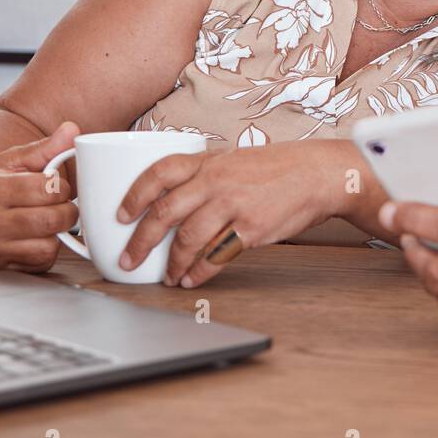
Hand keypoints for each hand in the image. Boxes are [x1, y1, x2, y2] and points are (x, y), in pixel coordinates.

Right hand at [0, 122, 81, 271]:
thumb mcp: (11, 160)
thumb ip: (45, 148)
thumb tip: (72, 129)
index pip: (50, 190)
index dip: (60, 187)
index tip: (54, 186)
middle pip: (54, 219)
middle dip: (65, 210)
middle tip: (56, 204)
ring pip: (49, 246)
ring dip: (55, 233)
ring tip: (44, 219)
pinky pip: (40, 262)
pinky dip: (44, 250)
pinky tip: (34, 236)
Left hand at [115, 140, 351, 287]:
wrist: (318, 174)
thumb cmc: (278, 168)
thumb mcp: (234, 159)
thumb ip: (204, 174)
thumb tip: (172, 197)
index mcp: (209, 161)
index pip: (159, 173)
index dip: (134, 195)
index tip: (119, 215)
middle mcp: (217, 181)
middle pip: (165, 212)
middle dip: (140, 241)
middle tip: (128, 259)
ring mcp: (234, 205)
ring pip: (188, 239)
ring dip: (171, 263)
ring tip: (167, 276)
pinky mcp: (252, 229)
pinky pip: (216, 255)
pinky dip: (199, 272)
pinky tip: (192, 278)